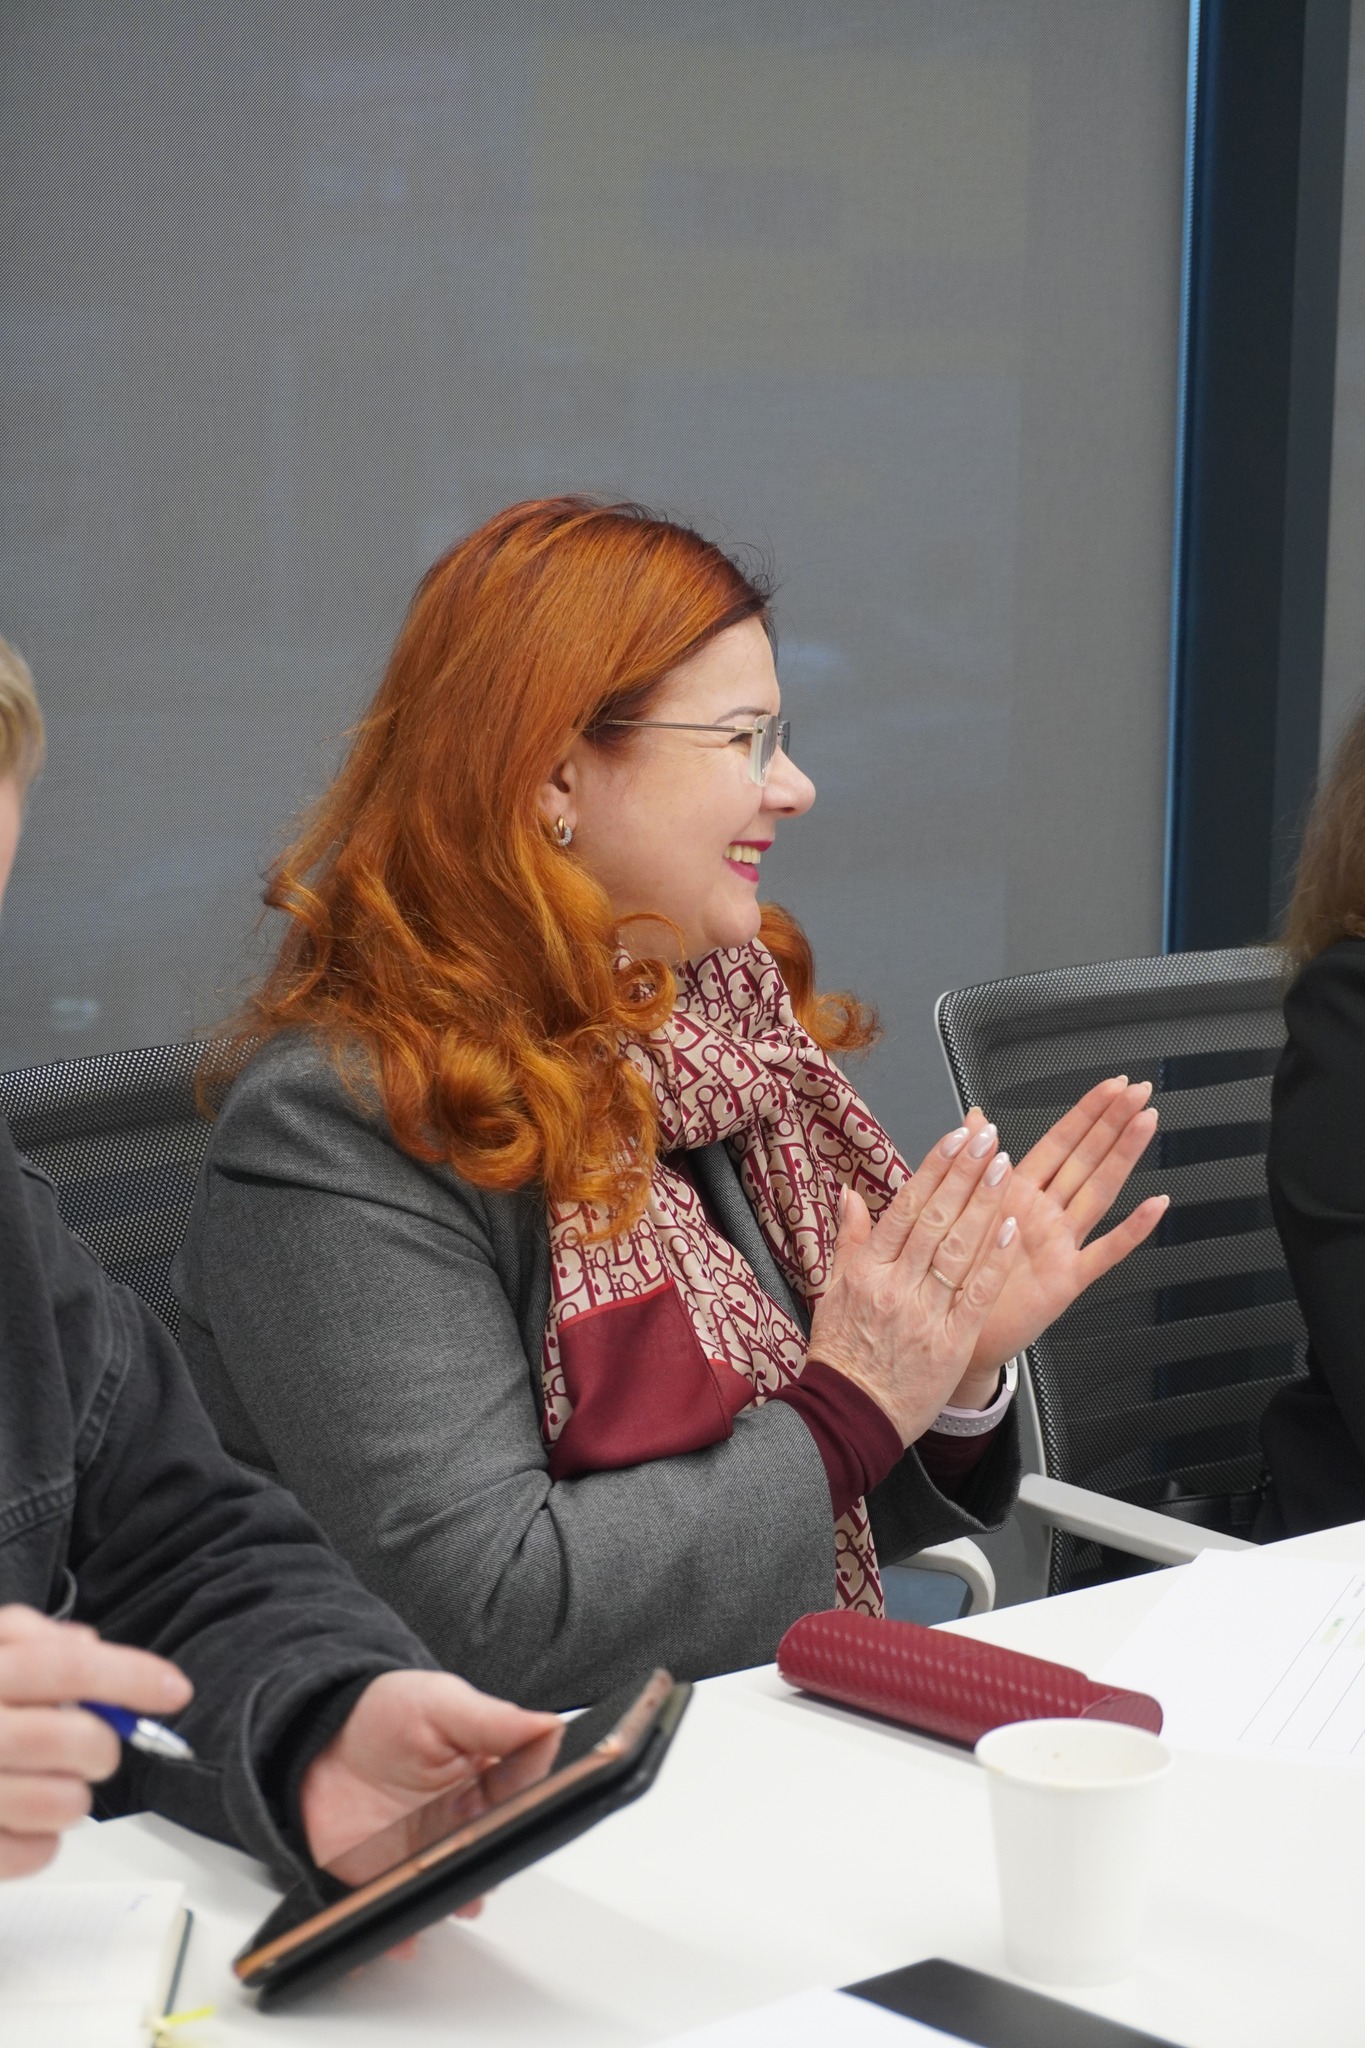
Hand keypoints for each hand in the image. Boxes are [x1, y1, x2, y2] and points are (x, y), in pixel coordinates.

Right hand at [0, 1605, 191, 1879]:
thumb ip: (29, 1638)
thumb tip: (89, 1645)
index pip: (69, 1667)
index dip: (131, 1676)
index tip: (174, 1690)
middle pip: (77, 1740)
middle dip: (104, 1744)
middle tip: (93, 1743)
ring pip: (65, 1803)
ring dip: (75, 1794)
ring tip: (50, 1782)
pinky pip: (34, 1853)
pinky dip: (46, 1839)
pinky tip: (23, 1818)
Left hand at [298, 1671, 559, 1924]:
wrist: (319, 1742)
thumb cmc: (386, 1716)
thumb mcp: (441, 1704)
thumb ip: (493, 1720)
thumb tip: (548, 1727)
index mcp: (487, 1781)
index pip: (523, 1800)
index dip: (523, 1808)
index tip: (512, 1809)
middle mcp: (464, 1825)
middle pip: (492, 1855)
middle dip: (491, 1868)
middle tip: (482, 1864)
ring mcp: (428, 1858)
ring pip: (453, 1892)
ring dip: (455, 1902)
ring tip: (453, 1903)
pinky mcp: (387, 1882)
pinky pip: (401, 1913)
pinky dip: (401, 1932)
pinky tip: (404, 1937)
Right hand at [806, 1120, 1020, 1444]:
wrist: (851, 1416)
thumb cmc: (843, 1357)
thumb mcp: (831, 1292)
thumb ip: (849, 1241)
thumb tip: (850, 1195)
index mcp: (866, 1271)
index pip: (905, 1207)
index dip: (934, 1169)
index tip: (956, 1138)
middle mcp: (895, 1286)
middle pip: (935, 1219)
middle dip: (965, 1173)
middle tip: (987, 1138)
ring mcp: (925, 1313)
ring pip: (958, 1249)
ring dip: (984, 1204)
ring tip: (1004, 1167)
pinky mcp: (951, 1340)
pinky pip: (977, 1293)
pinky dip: (993, 1259)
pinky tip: (1009, 1228)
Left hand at [960, 1080, 1166, 1380]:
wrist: (953, 1332)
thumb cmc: (959, 1273)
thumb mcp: (959, 1210)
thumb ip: (972, 1161)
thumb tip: (973, 1117)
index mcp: (1019, 1193)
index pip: (1059, 1142)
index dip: (1086, 1112)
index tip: (1111, 1085)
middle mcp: (1046, 1214)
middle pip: (1086, 1159)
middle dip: (1113, 1122)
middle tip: (1140, 1091)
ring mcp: (1061, 1244)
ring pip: (1099, 1192)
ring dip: (1123, 1157)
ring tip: (1146, 1123)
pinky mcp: (1067, 1279)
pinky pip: (1105, 1252)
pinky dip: (1131, 1230)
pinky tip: (1154, 1206)